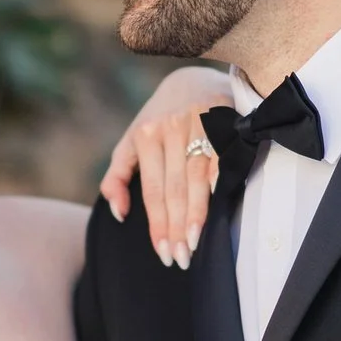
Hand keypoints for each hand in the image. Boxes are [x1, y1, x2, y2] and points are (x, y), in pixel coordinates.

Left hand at [99, 66, 231, 269]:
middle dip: (177, 228)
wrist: (192, 80)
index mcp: (145, 136)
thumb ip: (117, 176)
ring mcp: (197, 123)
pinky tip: (220, 206)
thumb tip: (118, 213)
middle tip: (181, 259)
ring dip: (197, 214)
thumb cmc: (158, 120)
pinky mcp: (223, 121)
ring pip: (196, 177)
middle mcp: (170, 129)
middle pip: (173, 189)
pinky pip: (220, 158)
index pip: (152, 191)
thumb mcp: (130, 142)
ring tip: (195, 243)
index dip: (158, 225)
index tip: (163, 253)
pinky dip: (219, 182)